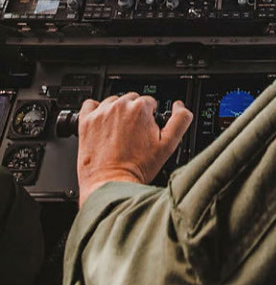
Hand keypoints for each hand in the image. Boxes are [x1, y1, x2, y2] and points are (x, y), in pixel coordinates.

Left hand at [77, 93, 192, 207]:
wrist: (111, 184)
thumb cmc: (138, 168)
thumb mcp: (168, 145)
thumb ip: (180, 120)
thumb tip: (179, 106)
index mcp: (140, 108)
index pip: (149, 102)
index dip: (150, 117)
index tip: (146, 130)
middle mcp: (119, 106)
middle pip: (131, 100)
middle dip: (134, 114)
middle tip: (134, 134)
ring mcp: (101, 113)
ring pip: (113, 102)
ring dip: (117, 113)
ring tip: (119, 133)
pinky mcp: (86, 121)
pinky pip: (90, 104)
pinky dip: (96, 111)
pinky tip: (102, 124)